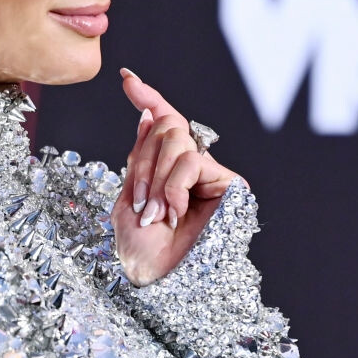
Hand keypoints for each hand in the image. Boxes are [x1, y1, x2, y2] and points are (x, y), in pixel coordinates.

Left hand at [113, 68, 243, 285]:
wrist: (160, 278)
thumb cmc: (142, 251)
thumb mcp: (129, 198)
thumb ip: (139, 157)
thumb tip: (150, 115)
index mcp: (166, 171)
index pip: (162, 125)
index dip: (148, 99)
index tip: (127, 79)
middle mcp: (191, 169)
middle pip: (166, 128)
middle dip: (144, 163)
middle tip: (140, 203)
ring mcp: (211, 175)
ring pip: (177, 140)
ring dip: (157, 179)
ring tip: (157, 214)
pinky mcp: (230, 183)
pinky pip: (192, 160)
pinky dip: (175, 186)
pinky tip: (175, 212)